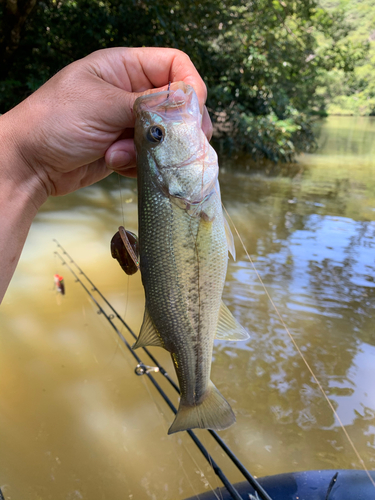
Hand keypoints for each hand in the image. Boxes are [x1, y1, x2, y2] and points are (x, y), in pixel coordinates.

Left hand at [2, 47, 211, 203]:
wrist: (29, 164)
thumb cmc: (54, 122)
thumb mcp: (103, 105)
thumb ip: (148, 105)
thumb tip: (188, 105)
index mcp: (124, 68)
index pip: (174, 65)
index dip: (190, 85)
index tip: (192, 110)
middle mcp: (131, 93)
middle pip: (177, 104)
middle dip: (178, 126)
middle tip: (179, 143)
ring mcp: (129, 123)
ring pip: (167, 136)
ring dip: (152, 150)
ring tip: (121, 154)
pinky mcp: (127, 149)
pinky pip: (152, 157)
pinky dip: (139, 164)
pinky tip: (115, 163)